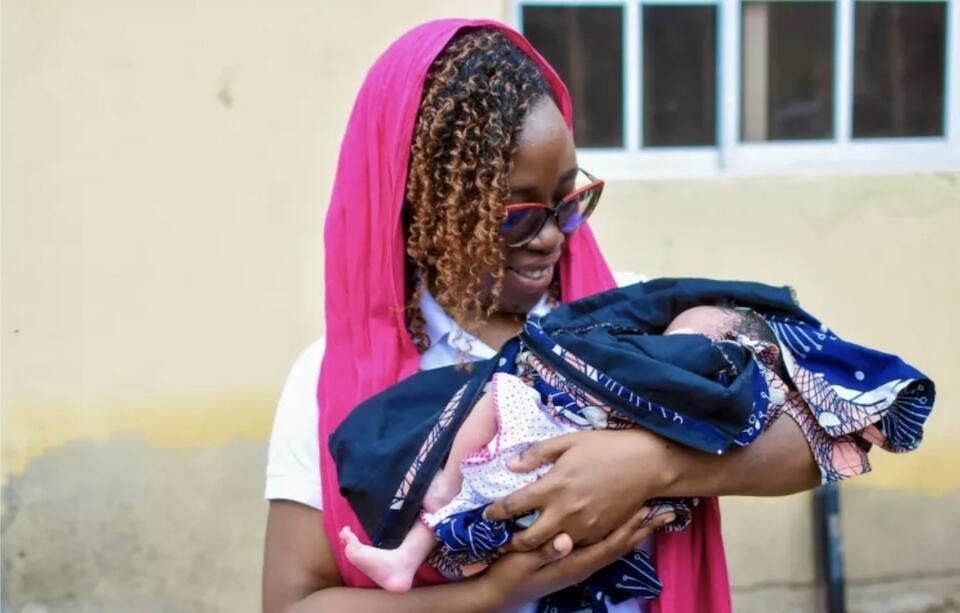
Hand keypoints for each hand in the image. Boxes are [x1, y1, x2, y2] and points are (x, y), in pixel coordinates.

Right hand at [479, 506, 674, 610]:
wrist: (498, 595)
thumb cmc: (509, 575)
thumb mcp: (522, 564)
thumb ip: (545, 552)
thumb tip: (566, 540)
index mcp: (575, 563)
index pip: (612, 544)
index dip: (631, 527)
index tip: (650, 510)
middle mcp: (583, 565)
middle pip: (620, 545)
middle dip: (641, 528)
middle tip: (663, 510)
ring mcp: (578, 564)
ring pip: (612, 544)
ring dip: (632, 529)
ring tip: (649, 512)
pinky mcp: (571, 561)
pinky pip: (601, 544)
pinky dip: (616, 532)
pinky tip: (618, 521)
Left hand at [484, 429, 681, 550]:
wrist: (646, 464)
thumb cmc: (606, 447)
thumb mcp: (568, 441)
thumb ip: (537, 454)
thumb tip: (511, 465)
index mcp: (553, 487)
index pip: (514, 506)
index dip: (495, 512)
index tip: (487, 514)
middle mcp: (565, 512)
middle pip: (528, 539)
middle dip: (511, 542)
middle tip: (503, 537)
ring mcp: (583, 527)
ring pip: (550, 547)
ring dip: (537, 545)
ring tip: (527, 539)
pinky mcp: (599, 534)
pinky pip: (574, 545)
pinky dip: (562, 543)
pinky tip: (558, 534)